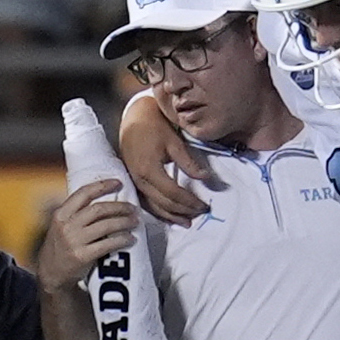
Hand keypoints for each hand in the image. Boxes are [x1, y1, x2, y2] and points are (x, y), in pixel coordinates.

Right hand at [37, 179, 140, 288]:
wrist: (51, 274)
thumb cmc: (61, 247)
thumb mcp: (61, 226)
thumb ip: (76, 213)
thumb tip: (105, 198)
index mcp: (61, 214)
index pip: (84, 193)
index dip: (103, 186)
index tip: (119, 183)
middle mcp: (66, 225)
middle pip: (98, 209)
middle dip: (119, 207)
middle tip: (133, 208)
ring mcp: (74, 241)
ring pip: (105, 225)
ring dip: (124, 222)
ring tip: (135, 222)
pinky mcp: (82, 257)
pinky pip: (107, 245)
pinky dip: (122, 240)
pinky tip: (130, 239)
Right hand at [117, 91, 219, 224]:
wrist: (133, 117)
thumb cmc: (153, 126)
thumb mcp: (174, 142)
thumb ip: (189, 163)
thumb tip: (206, 177)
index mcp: (149, 170)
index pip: (174, 194)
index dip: (190, 202)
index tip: (204, 205)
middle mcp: (140, 180)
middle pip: (164, 204)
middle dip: (184, 211)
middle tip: (200, 213)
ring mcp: (134, 182)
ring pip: (154, 207)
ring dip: (171, 216)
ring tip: (187, 222)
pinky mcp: (133, 181)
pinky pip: (146, 202)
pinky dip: (159, 211)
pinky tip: (168, 215)